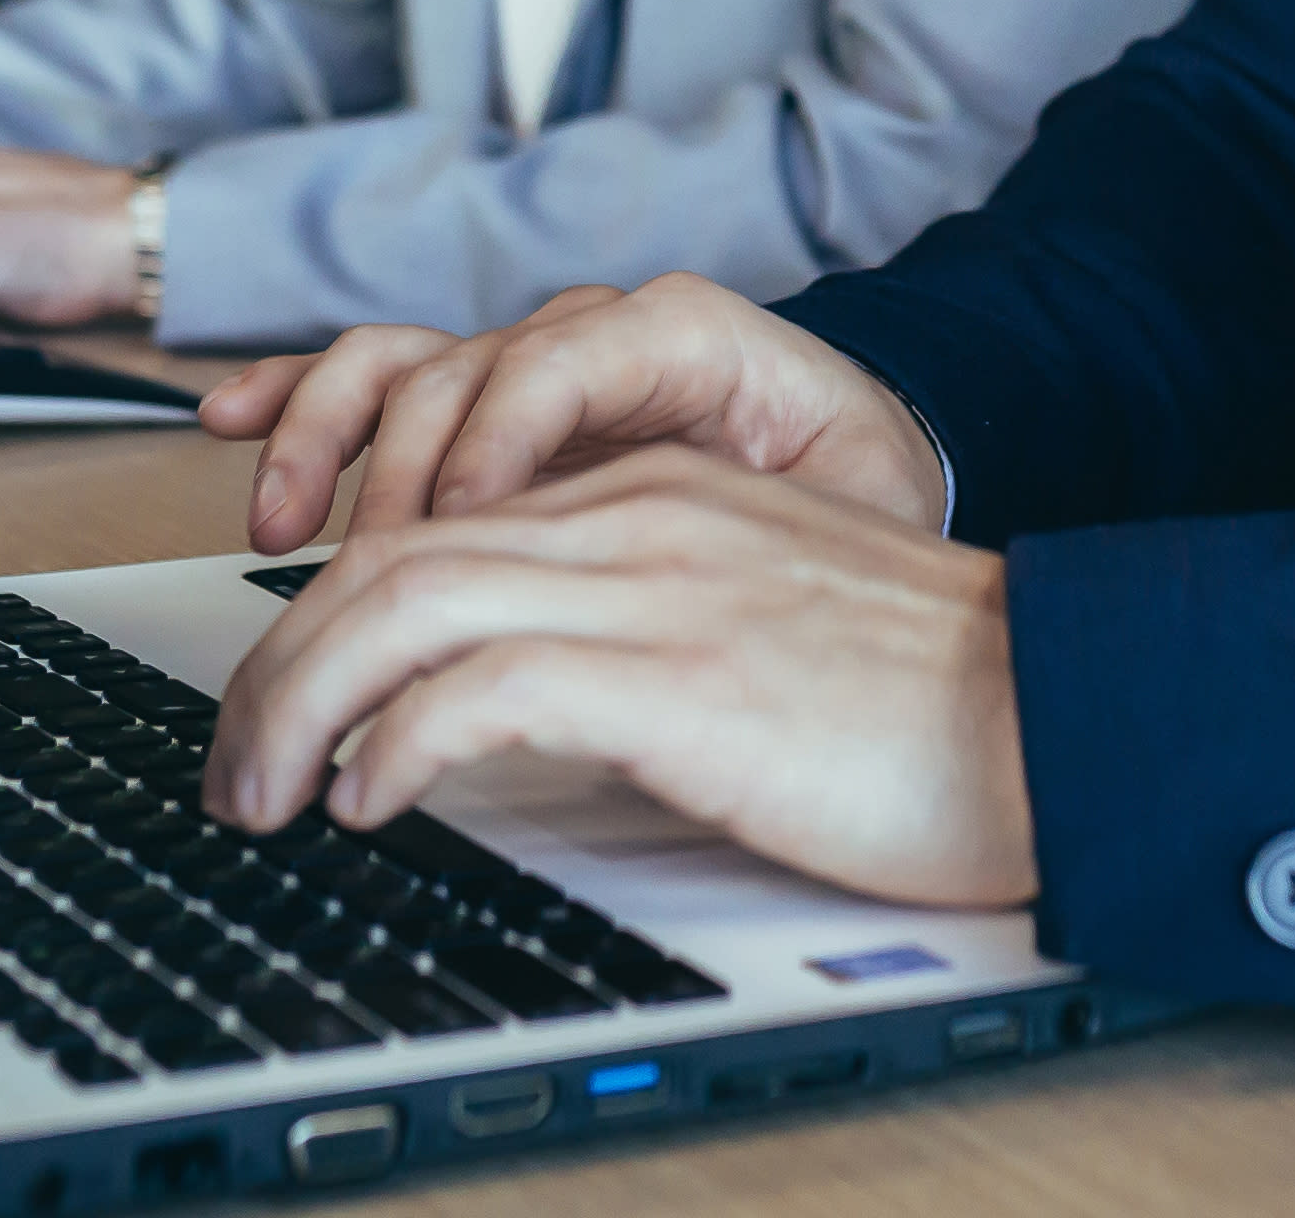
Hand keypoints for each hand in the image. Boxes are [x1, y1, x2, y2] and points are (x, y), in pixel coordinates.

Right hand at [195, 274, 946, 557]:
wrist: (863, 464)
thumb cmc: (859, 495)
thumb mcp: (855, 503)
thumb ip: (790, 520)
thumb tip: (734, 577)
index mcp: (685, 338)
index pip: (564, 362)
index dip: (501, 442)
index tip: (464, 530)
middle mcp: (590, 335)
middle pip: (460, 371)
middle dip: (394, 476)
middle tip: (358, 584)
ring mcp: (525, 368)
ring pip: (401, 367)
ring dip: (325, 441)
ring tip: (276, 525)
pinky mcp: (482, 410)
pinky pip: (374, 382)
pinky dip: (298, 399)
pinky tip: (230, 425)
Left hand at [201, 447, 1036, 908]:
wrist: (1062, 712)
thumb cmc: (929, 707)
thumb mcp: (757, 625)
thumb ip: (646, 623)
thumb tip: (520, 701)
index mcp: (657, 493)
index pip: (431, 513)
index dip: (320, 597)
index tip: (276, 692)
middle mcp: (639, 516)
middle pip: (385, 552)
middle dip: (272, 662)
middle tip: (233, 764)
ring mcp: (657, 587)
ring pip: (398, 600)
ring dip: (295, 704)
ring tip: (265, 792)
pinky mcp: (680, 676)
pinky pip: (478, 686)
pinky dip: (396, 742)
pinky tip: (372, 801)